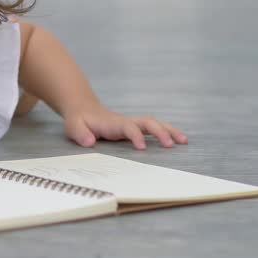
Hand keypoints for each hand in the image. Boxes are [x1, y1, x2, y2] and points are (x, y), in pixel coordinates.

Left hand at [62, 104, 187, 149]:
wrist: (83, 108)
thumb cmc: (79, 120)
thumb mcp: (73, 127)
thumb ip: (80, 134)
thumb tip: (89, 141)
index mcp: (112, 123)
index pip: (127, 127)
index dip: (135, 136)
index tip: (142, 148)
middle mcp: (125, 121)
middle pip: (146, 122)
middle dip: (159, 131)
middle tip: (171, 144)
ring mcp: (131, 123)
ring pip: (153, 123)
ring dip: (169, 130)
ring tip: (184, 141)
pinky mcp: (134, 127)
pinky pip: (153, 128)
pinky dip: (167, 132)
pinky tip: (179, 140)